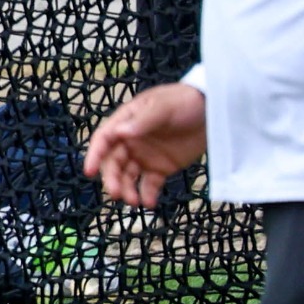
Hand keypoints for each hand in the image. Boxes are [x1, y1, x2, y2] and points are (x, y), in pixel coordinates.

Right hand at [83, 83, 208, 207]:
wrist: (213, 110)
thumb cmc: (184, 101)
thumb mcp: (164, 106)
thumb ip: (143, 120)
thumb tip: (120, 132)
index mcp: (126, 122)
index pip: (104, 139)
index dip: (95, 155)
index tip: (90, 172)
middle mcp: (131, 141)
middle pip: (113, 163)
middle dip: (112, 179)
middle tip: (117, 193)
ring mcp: (145, 155)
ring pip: (128, 176)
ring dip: (127, 189)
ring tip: (134, 202)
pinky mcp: (161, 167)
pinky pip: (150, 184)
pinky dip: (147, 194)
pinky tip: (149, 203)